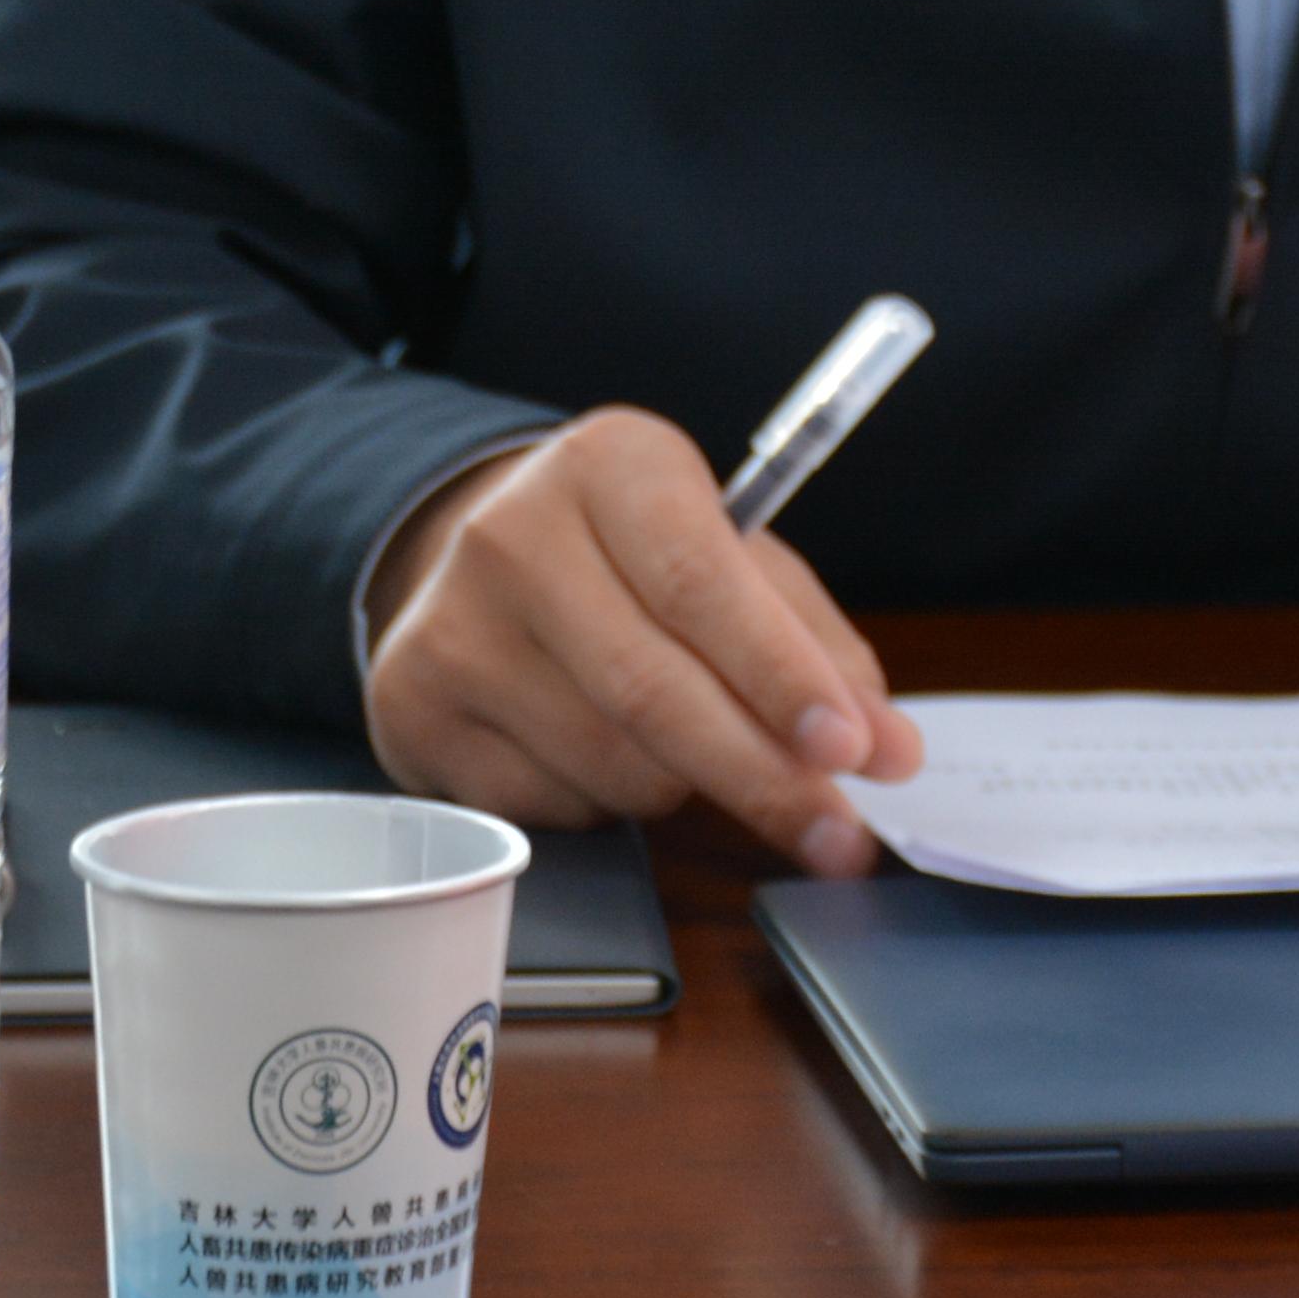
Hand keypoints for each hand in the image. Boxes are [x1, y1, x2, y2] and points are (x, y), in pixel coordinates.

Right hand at [359, 407, 923, 871]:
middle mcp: (512, 533)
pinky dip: (607, 806)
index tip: (852, 750)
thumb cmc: (638, 560)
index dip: (780, 677)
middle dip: (761, 776)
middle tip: (838, 832)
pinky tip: (606, 755)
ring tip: (698, 749)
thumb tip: (886, 752)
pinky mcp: (411, 710)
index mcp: (611, 465)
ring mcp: (450, 625)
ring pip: (609, 762)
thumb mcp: (739, 562)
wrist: (477, 553)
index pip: (700, 583)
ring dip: (685, 788)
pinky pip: (549, 805)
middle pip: (652, 688)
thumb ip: (819, 651)